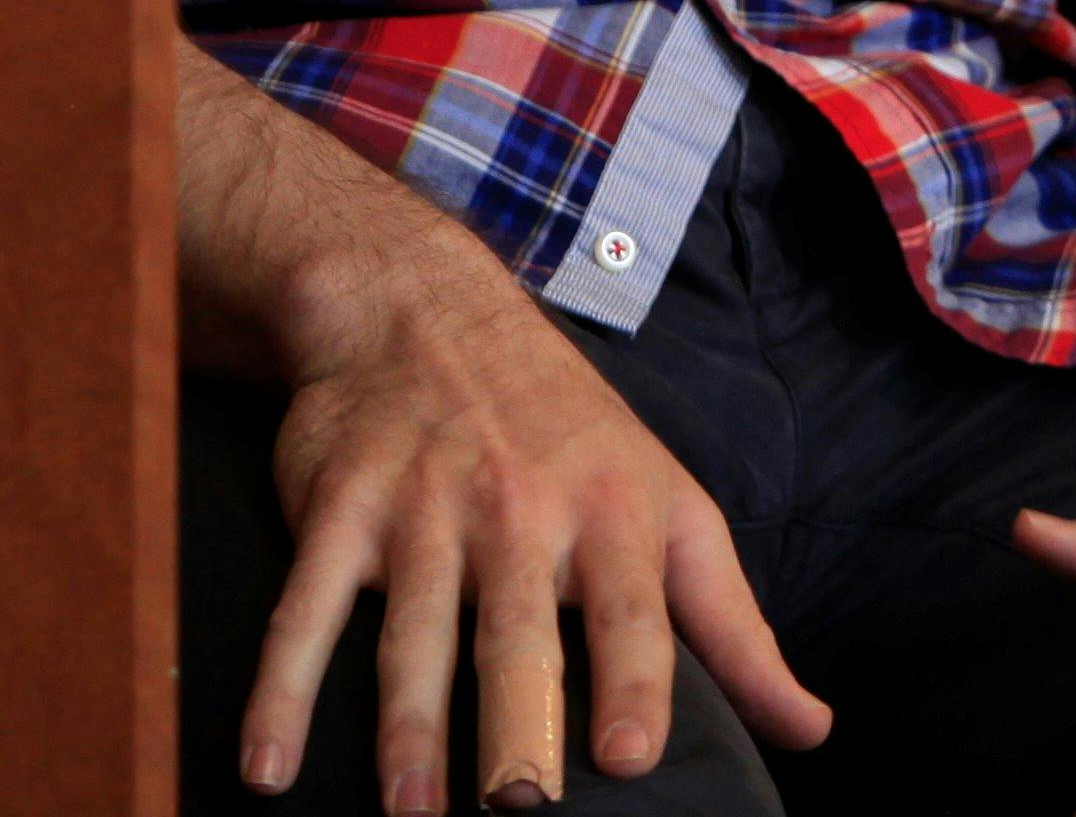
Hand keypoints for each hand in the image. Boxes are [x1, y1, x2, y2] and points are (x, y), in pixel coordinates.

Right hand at [238, 216, 834, 810]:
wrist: (423, 309)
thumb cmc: (567, 432)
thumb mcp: (670, 508)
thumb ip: (732, 626)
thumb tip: (810, 729)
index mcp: (615, 513)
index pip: (633, 609)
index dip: (632, 681)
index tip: (628, 755)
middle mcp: (521, 510)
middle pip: (516, 632)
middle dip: (516, 718)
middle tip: (517, 800)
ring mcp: (425, 509)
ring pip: (411, 634)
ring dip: (404, 730)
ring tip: (407, 815)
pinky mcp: (339, 511)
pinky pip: (304, 611)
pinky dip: (280, 690)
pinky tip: (265, 768)